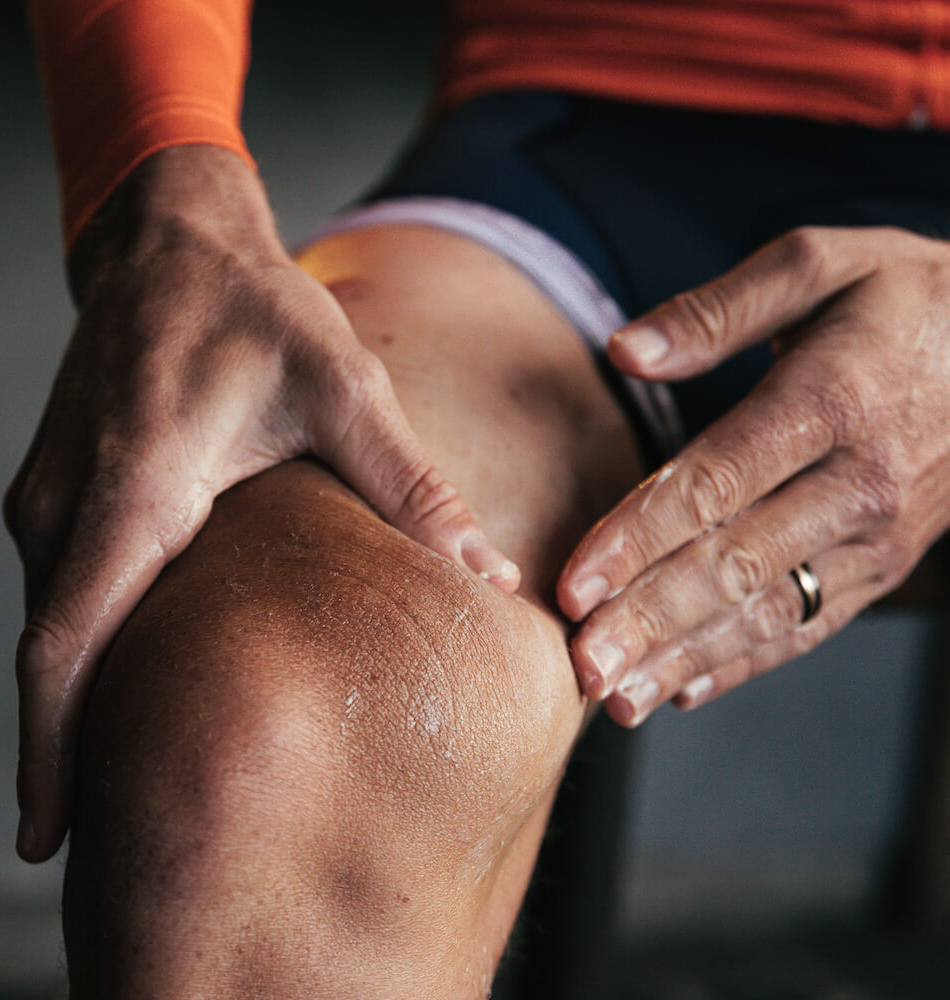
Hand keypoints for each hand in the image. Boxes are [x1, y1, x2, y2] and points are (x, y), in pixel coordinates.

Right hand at [4, 146, 518, 861]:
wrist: (171, 240)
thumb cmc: (254, 307)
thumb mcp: (344, 386)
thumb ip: (410, 485)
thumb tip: (486, 573)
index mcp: (139, 484)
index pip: (69, 638)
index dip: (52, 745)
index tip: (46, 835)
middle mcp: (72, 499)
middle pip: (51, 652)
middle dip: (62, 751)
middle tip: (96, 844)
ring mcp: (52, 492)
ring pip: (55, 621)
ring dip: (76, 701)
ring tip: (121, 777)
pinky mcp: (60, 485)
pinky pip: (64, 585)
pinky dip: (86, 645)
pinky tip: (131, 681)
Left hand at [557, 226, 949, 724]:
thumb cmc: (899, 296)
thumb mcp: (818, 264)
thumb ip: (717, 310)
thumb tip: (625, 351)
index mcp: (832, 400)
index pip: (717, 482)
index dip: (639, 537)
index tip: (575, 583)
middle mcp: (858, 481)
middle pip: (737, 563)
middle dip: (651, 619)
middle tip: (582, 663)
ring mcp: (877, 534)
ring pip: (768, 611)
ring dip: (686, 658)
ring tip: (618, 699)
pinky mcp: (883, 565)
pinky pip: (807, 625)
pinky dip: (743, 663)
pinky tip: (683, 688)